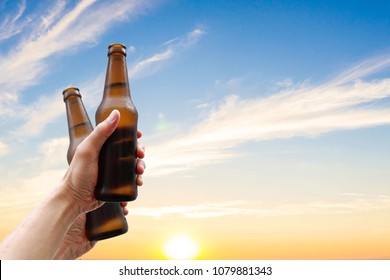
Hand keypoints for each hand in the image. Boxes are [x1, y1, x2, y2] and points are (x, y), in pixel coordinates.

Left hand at [56, 110, 144, 258]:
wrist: (73, 200)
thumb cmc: (77, 174)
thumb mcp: (88, 150)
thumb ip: (101, 132)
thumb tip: (117, 113)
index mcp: (101, 146)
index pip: (120, 136)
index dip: (132, 134)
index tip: (139, 136)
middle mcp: (108, 157)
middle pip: (130, 151)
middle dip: (139, 153)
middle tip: (140, 158)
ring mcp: (112, 171)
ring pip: (132, 166)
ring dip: (140, 167)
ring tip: (140, 174)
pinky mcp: (115, 184)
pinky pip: (130, 180)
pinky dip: (137, 180)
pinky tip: (138, 183)